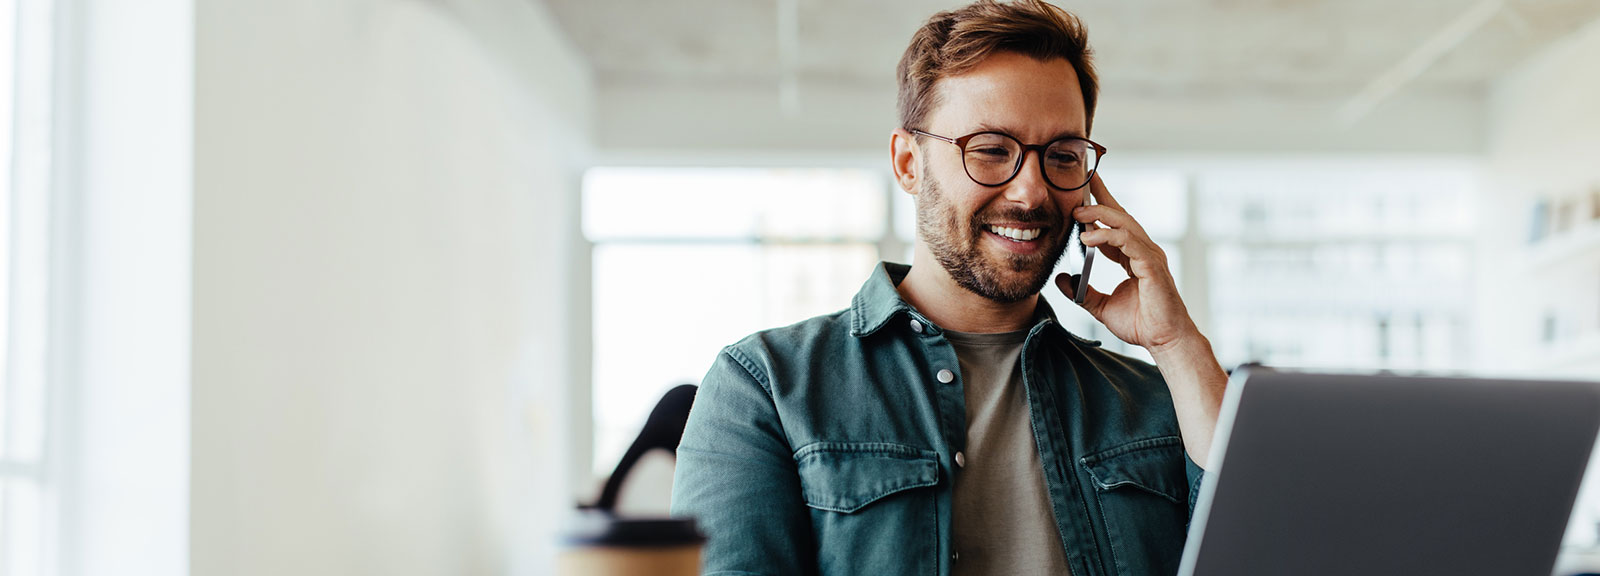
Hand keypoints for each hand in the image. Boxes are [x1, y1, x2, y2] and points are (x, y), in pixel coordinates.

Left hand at [1054, 174, 1200, 352]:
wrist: (1163, 340)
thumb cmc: (1142, 324)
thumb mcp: (1101, 306)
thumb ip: (1082, 292)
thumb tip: (1061, 280)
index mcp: (1133, 256)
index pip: (1115, 225)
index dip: (1099, 207)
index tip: (1082, 192)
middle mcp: (1143, 251)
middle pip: (1121, 215)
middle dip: (1101, 197)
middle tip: (1080, 186)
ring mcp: (1149, 256)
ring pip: (1124, 224)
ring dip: (1099, 215)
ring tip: (1077, 214)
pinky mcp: (1152, 265)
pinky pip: (1128, 242)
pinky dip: (1107, 236)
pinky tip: (1088, 237)